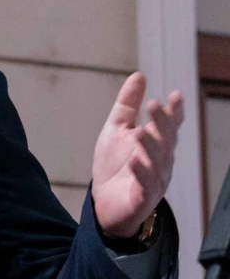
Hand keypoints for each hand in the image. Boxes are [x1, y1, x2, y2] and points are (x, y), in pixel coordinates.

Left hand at [92, 72, 182, 237]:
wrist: (104, 203)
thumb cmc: (115, 165)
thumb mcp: (116, 129)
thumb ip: (128, 105)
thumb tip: (139, 75)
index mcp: (156, 143)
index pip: (170, 125)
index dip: (174, 111)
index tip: (175, 95)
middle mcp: (160, 161)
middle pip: (166, 140)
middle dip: (162, 124)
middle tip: (154, 106)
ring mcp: (154, 180)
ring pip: (158, 162)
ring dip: (151, 147)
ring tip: (141, 132)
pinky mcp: (142, 198)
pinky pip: (145, 185)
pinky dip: (142, 174)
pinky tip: (135, 162)